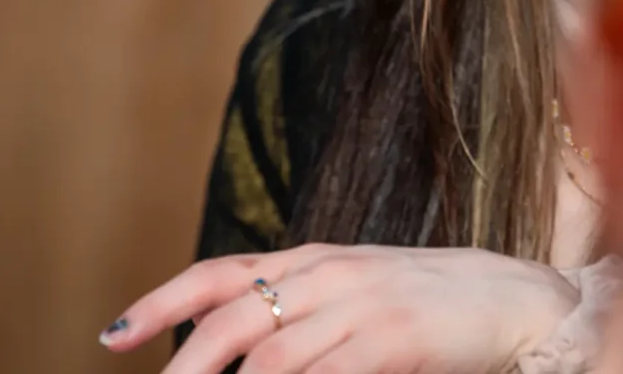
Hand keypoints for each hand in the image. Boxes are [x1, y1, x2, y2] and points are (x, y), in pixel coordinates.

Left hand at [101, 243, 581, 373]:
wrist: (509, 297)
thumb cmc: (426, 301)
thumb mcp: (353, 288)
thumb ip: (297, 304)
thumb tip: (228, 342)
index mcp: (312, 259)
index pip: (218, 274)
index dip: (161, 303)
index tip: (113, 337)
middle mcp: (328, 275)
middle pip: (232, 318)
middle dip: (183, 366)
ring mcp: (361, 306)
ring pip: (269, 356)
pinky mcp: (394, 339)